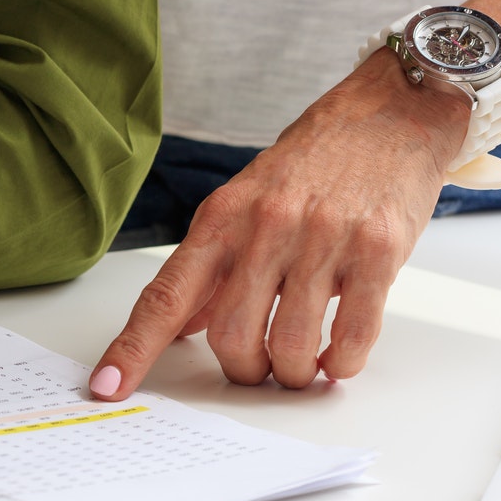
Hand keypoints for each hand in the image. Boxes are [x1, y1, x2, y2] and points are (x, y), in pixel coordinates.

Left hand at [91, 51, 468, 396]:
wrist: (392, 113)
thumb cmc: (317, 163)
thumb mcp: (249, 202)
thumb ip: (218, 265)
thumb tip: (185, 327)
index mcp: (222, 217)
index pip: (165, 295)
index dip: (133, 348)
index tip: (107, 387)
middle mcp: (266, 225)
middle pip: (231, 336)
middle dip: (244, 371)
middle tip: (260, 369)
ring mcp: (322, 237)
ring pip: (290, 346)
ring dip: (293, 374)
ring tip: (302, 366)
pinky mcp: (376, 251)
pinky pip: (351, 338)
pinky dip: (340, 364)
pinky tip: (337, 358)